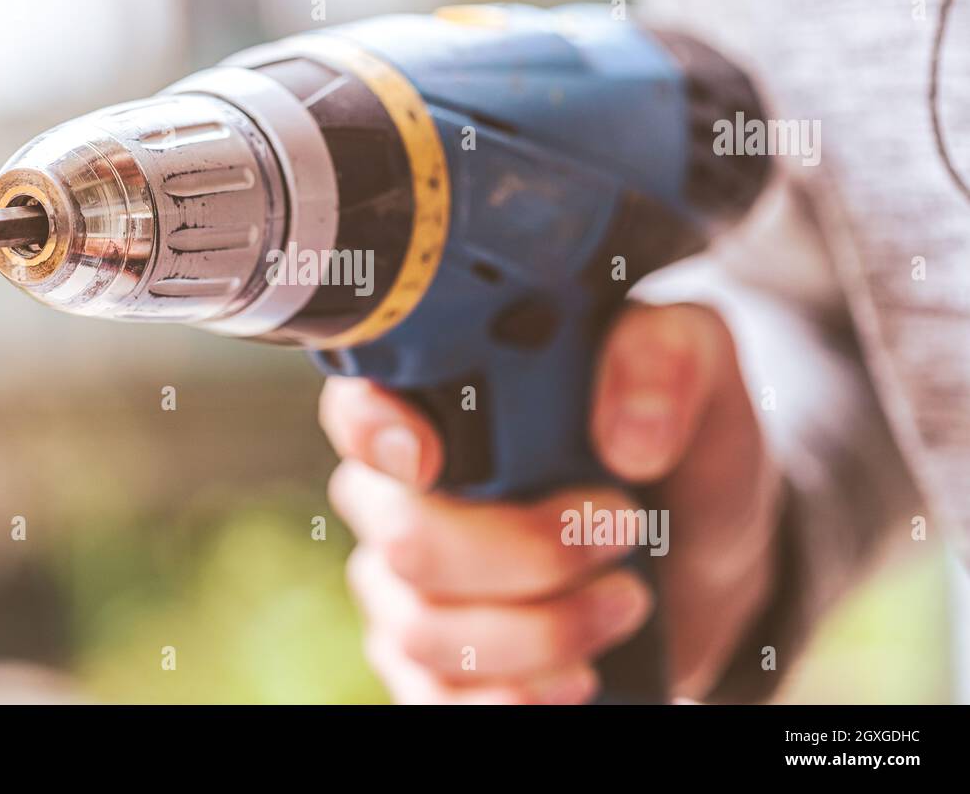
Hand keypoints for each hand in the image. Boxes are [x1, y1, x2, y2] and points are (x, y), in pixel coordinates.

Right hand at [320, 303, 779, 702]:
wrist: (702, 562)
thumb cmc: (675, 445)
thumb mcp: (697, 367)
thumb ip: (663, 358)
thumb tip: (622, 435)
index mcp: (440, 401)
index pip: (357, 406)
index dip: (375, 433)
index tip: (435, 459)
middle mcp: (402, 494)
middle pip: (404, 537)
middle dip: (522, 550)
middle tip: (617, 527)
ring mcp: (407, 588)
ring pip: (425, 629)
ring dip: (543, 629)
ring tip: (628, 600)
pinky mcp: (430, 669)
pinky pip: (437, 700)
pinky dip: (519, 695)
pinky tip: (580, 674)